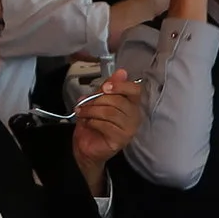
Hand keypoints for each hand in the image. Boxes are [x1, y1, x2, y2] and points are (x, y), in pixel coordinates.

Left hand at [70, 69, 143, 190]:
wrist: (85, 146)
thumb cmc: (93, 123)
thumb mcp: (98, 100)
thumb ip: (109, 86)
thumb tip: (122, 71)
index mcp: (131, 104)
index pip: (135, 90)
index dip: (120, 86)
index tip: (104, 87)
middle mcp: (134, 116)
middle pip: (118, 100)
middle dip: (96, 101)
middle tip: (84, 104)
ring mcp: (129, 129)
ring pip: (110, 112)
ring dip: (92, 111)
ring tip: (83, 113)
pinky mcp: (121, 139)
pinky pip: (106, 125)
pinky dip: (93, 122)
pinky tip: (88, 123)